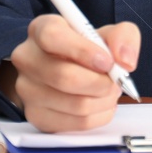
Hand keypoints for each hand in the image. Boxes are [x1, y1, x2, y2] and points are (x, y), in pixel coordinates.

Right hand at [3, 14, 139, 132]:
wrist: (72, 70)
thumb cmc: (88, 50)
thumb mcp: (109, 34)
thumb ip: (123, 37)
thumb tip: (124, 60)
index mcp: (41, 29)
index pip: (52, 36)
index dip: (82, 50)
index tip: (107, 61)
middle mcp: (27, 58)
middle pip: (63, 77)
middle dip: (100, 83)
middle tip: (115, 82)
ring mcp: (27, 89)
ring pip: (74, 104)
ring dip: (103, 100)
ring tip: (110, 91)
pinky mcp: (36, 116)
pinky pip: (76, 123)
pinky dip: (99, 116)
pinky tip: (101, 104)